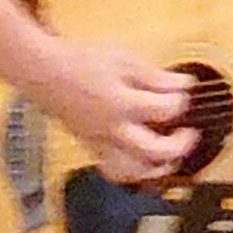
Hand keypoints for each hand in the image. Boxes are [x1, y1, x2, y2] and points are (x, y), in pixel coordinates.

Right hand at [26, 40, 198, 183]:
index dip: (181, 101)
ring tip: (169, 157)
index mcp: (121, 103)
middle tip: (188, 133)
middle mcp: (112, 129)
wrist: (43, 71)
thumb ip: (156, 77)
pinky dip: (133, 171)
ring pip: (132, 172)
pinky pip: (114, 170)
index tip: (184, 93)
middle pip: (153, 152)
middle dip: (179, 147)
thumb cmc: (80, 62)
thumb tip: (184, 85)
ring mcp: (100, 142)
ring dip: (156, 169)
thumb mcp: (124, 60)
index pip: (164, 110)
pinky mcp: (91, 147)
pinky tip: (144, 161)